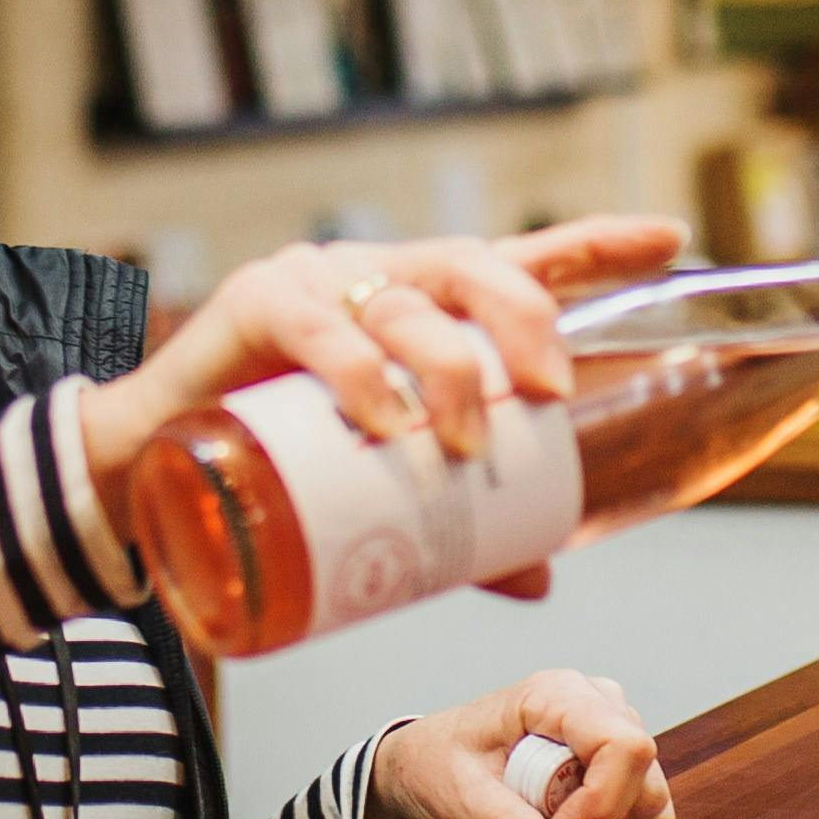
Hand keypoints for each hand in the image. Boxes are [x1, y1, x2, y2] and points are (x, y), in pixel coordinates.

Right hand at [83, 219, 680, 483]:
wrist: (148, 470)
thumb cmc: (277, 465)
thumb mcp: (380, 494)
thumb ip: (460, 534)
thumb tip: (541, 580)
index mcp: (422, 309)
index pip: (518, 264)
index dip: (595, 245)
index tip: (670, 238)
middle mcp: (378, 277)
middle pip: (475, 268)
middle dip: (526, 322)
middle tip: (550, 394)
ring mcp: (316, 282)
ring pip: (405, 301)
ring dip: (449, 369)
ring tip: (464, 441)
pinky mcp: (254, 302)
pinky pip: (319, 326)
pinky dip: (359, 373)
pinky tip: (384, 419)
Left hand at [370, 670, 672, 818]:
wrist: (431, 760)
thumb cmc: (439, 762)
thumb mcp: (455, 792)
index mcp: (558, 694)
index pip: (625, 746)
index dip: (601, 803)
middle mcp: (599, 702)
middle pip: (645, 777)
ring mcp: (616, 730)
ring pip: (652, 797)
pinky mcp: (621, 762)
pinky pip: (648, 807)